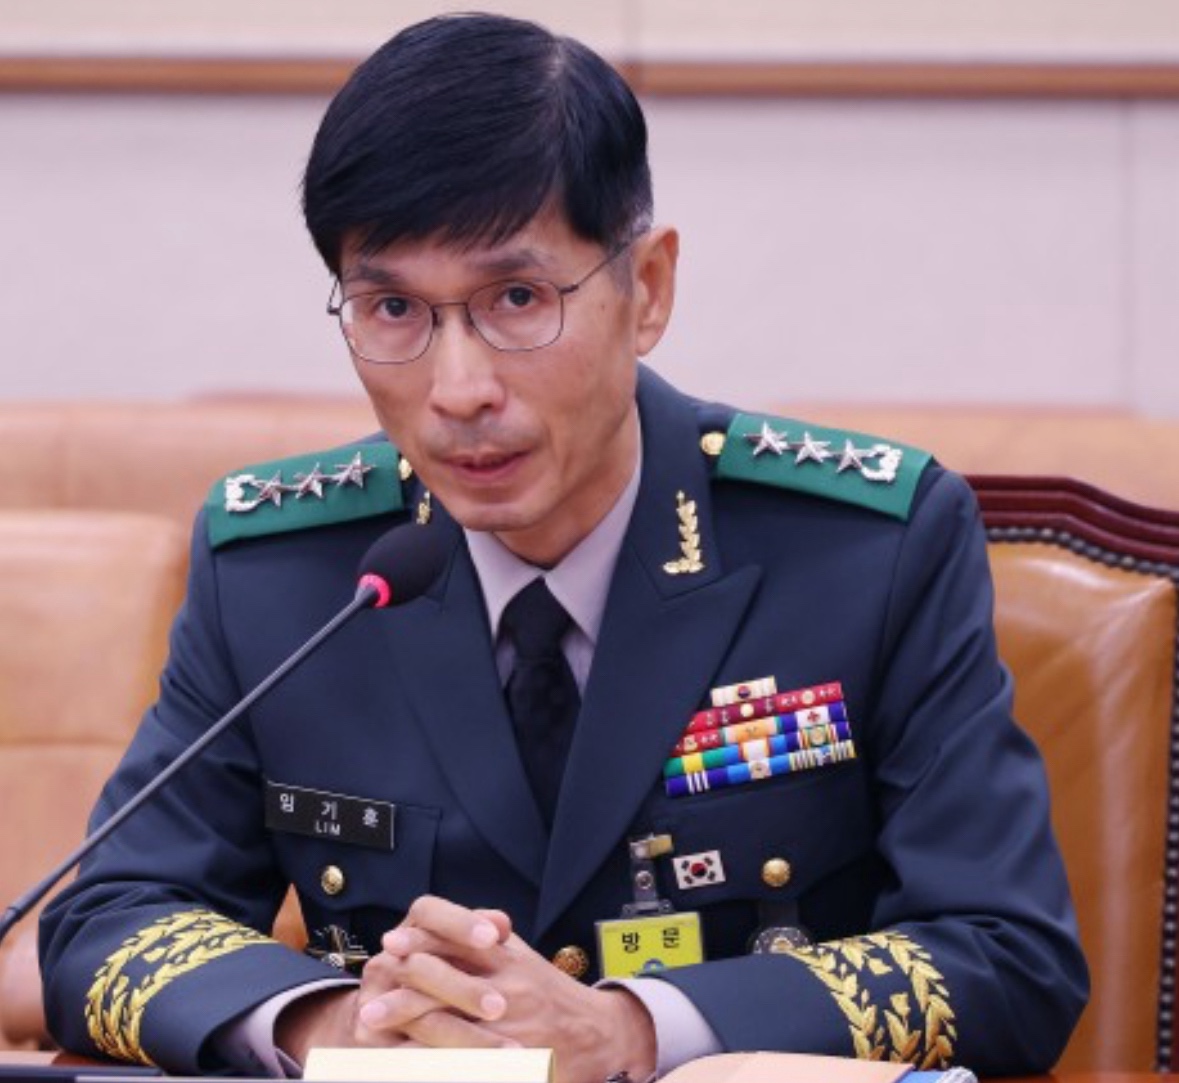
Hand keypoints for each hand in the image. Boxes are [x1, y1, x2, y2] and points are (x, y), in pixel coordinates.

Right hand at [272, 903, 514, 1062]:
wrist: (386, 1025)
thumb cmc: (439, 983)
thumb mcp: (456, 954)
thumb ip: (475, 936)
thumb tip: (503, 924)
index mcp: (405, 934)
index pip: (426, 913)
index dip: (458, 922)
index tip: (494, 938)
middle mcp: (383, 965)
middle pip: (419, 967)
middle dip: (462, 988)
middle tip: (501, 1007)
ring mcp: (371, 1006)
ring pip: (416, 1018)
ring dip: (464, 1036)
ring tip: (507, 1051)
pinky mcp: (371, 1046)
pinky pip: (410, 1057)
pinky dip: (448, 1063)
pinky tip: (483, 1070)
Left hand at [362, 895, 656, 1082]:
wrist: (598, 1033)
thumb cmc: (548, 991)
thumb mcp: (520, 956)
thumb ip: (487, 938)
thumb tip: (441, 921)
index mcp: (506, 956)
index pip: (456, 941)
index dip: (420, 942)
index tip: (389, 946)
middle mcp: (507, 988)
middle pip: (445, 987)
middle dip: (403, 1000)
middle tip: (367, 1010)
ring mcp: (508, 1028)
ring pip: (447, 1032)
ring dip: (408, 1041)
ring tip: (378, 1050)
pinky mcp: (511, 1062)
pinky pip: (462, 1065)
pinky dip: (431, 1067)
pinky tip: (403, 1069)